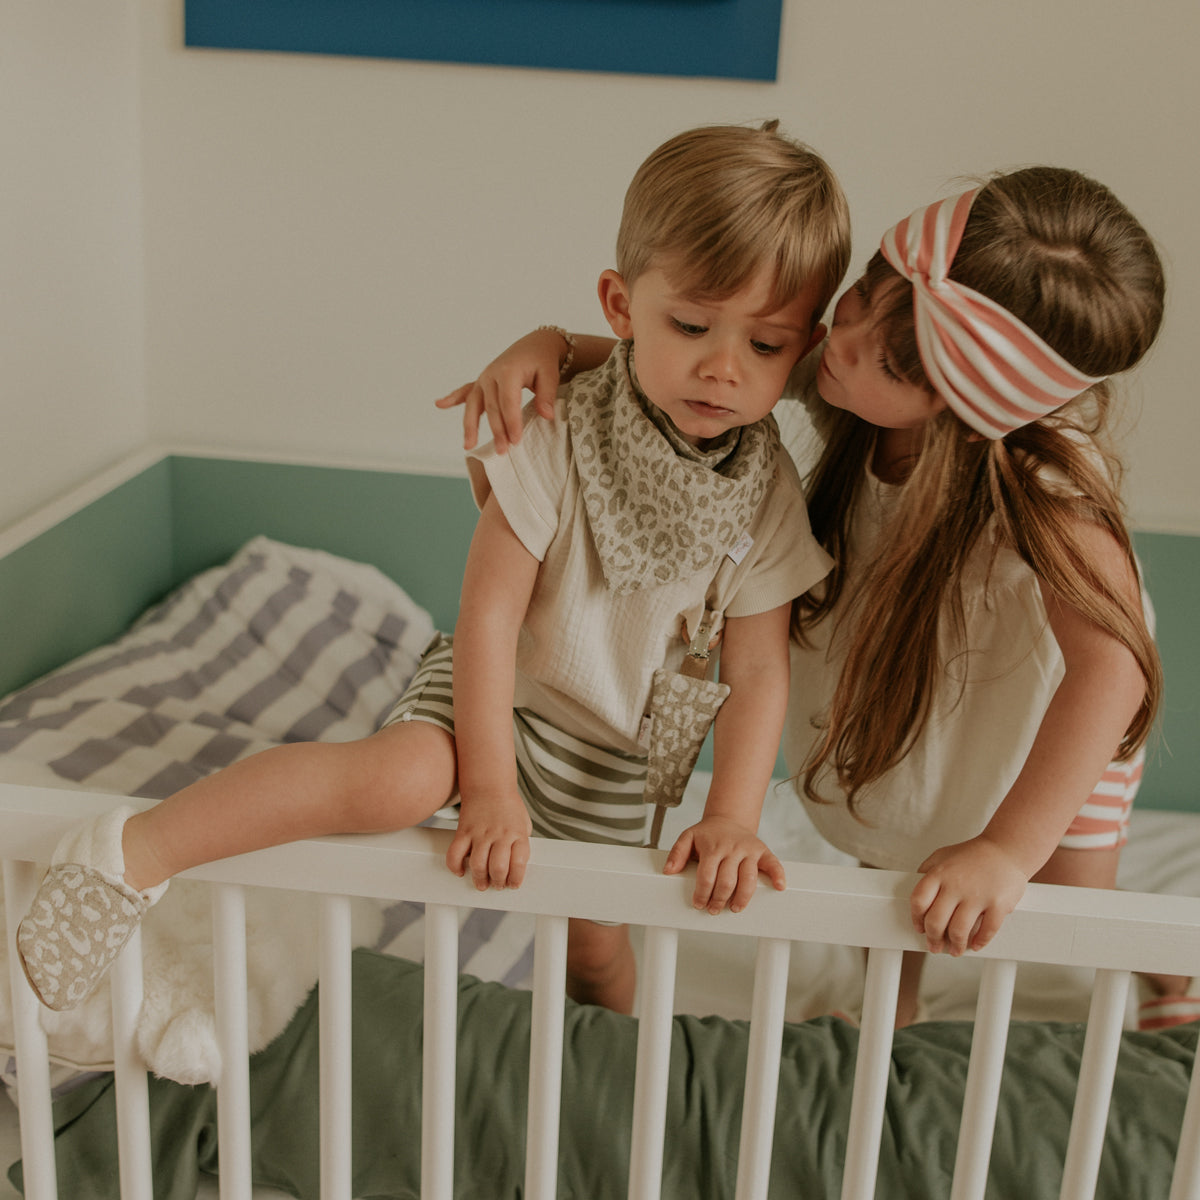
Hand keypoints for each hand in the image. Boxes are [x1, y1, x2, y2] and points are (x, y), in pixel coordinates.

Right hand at [433, 330, 562, 452]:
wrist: (534, 345)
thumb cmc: (543, 361)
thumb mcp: (550, 375)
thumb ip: (547, 395)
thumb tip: (547, 415)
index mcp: (508, 371)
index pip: (508, 402)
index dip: (512, 422)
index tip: (516, 441)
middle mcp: (491, 374)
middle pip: (492, 407)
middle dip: (496, 431)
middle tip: (502, 451)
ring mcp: (484, 378)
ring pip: (474, 404)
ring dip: (470, 425)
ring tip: (468, 445)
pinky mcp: (481, 381)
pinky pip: (465, 391)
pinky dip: (453, 398)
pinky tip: (440, 404)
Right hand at [446, 793, 532, 890]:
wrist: (489, 786)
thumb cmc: (508, 808)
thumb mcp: (524, 824)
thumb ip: (521, 845)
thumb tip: (516, 869)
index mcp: (517, 834)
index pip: (519, 862)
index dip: (516, 879)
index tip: (513, 884)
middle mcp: (499, 834)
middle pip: (498, 868)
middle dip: (497, 883)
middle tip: (496, 885)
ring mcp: (480, 833)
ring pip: (477, 864)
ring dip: (479, 879)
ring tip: (481, 883)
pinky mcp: (464, 831)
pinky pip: (455, 853)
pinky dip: (455, 867)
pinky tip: (460, 871)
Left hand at [663, 816, 785, 914]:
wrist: (728, 819)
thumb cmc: (708, 834)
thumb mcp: (688, 837)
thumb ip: (677, 853)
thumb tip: (668, 871)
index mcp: (713, 846)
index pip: (707, 875)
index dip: (702, 893)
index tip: (699, 904)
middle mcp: (732, 848)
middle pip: (727, 881)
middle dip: (719, 900)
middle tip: (714, 909)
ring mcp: (748, 850)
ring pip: (748, 878)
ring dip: (742, 898)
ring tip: (734, 908)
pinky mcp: (762, 851)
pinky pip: (773, 863)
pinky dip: (778, 875)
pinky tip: (779, 887)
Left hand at [910, 836, 1028, 955]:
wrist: (1006, 848)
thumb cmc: (973, 854)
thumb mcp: (942, 856)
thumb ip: (926, 871)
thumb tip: (915, 892)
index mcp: (940, 873)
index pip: (918, 901)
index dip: (916, 918)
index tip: (920, 928)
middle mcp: (956, 885)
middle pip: (935, 921)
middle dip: (933, 939)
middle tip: (935, 946)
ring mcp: (977, 896)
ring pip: (959, 931)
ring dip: (955, 946)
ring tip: (955, 950)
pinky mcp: (998, 904)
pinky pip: (987, 931)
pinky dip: (980, 942)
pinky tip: (975, 945)